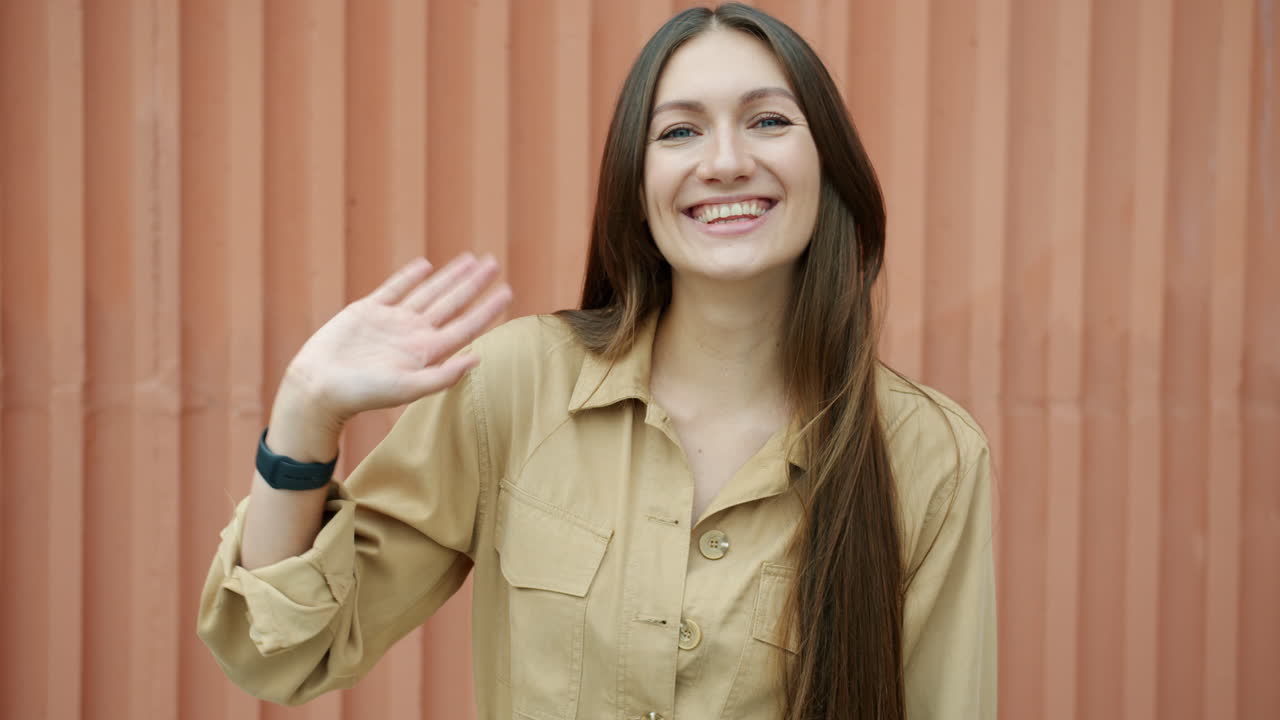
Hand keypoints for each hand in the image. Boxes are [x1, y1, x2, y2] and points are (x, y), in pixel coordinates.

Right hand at [279, 253, 512, 428]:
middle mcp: (413, 334)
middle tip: (495, 263)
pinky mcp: (367, 311)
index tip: (507, 290)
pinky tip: (426, 265)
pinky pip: (394, 289)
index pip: (466, 326)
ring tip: (471, 260)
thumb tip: (479, 359)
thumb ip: (443, 375)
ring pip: (428, 292)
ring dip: (449, 276)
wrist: (319, 387)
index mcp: (426, 352)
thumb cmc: (363, 394)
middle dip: (473, 284)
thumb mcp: (407, 388)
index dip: (487, 309)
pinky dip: (410, 276)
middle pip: (451, 303)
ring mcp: (391, 321)